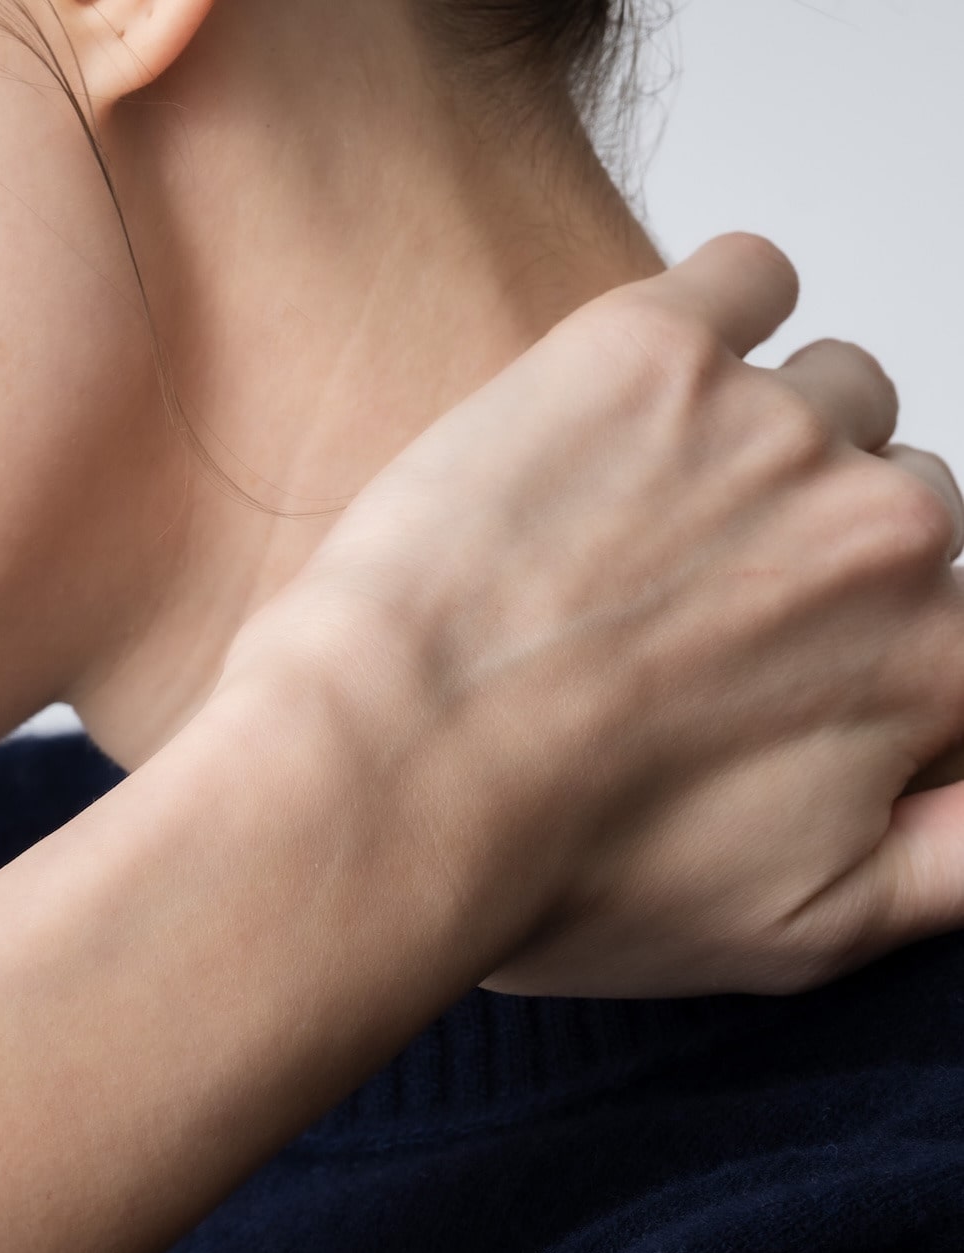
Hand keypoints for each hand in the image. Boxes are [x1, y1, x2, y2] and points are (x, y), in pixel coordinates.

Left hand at [218, 235, 963, 996]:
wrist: (388, 791)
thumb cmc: (557, 873)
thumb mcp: (804, 931)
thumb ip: (957, 861)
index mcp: (932, 662)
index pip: (950, 631)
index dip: (863, 664)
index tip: (775, 690)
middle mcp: (885, 529)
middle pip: (899, 504)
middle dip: (813, 554)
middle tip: (684, 620)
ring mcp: (769, 427)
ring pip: (830, 393)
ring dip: (762, 444)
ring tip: (640, 522)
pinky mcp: (651, 351)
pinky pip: (746, 280)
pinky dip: (715, 320)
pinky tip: (642, 393)